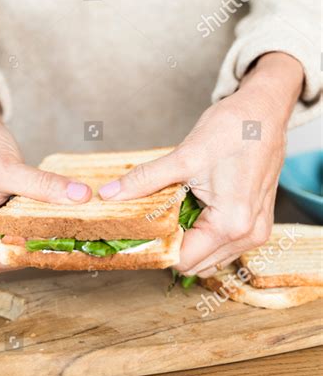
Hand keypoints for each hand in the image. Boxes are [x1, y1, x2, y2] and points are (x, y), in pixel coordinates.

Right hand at [0, 79, 90, 272]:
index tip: (52, 241)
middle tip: (65, 235)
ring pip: (10, 243)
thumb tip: (79, 197)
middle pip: (0, 255)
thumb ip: (42, 185)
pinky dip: (32, 225)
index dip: (21, 254)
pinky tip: (53, 218)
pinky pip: (13, 230)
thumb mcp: (8, 167)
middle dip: (31, 245)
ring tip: (62, 227)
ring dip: (34, 235)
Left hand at [98, 53, 302, 276]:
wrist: (265, 112)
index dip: (157, 247)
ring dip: (188, 240)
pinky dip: (204, 234)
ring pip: (209, 257)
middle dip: (171, 244)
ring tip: (174, 209)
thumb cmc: (234, 129)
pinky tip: (194, 208)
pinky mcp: (257, 224)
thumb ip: (145, 180)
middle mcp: (248, 235)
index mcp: (231, 224)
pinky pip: (223, 245)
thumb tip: (110, 195)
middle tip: (151, 217)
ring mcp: (256, 232)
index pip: (183, 260)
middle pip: (196, 264)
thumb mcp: (183, 156)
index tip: (138, 230)